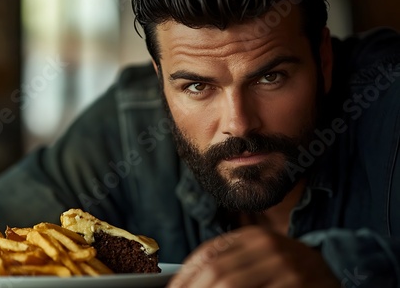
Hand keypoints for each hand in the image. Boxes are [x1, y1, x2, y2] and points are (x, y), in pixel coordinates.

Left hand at [168, 226, 339, 287]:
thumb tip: (184, 282)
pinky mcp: (297, 284)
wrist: (334, 273)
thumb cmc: (287, 271)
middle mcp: (268, 244)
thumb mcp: (258, 259)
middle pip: (216, 270)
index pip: (208, 253)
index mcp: (253, 236)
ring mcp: (285, 265)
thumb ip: (229, 264)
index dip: (185, 276)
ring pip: (231, 284)